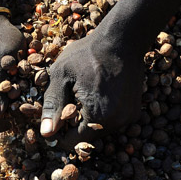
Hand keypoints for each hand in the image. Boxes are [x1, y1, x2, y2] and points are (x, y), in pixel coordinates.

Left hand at [40, 33, 142, 149]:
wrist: (122, 39)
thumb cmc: (88, 53)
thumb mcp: (61, 75)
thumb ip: (53, 105)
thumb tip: (46, 133)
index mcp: (98, 115)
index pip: (73, 142)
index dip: (59, 133)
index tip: (54, 117)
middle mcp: (117, 122)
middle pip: (87, 137)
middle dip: (73, 125)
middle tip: (67, 100)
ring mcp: (128, 117)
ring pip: (99, 130)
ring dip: (87, 119)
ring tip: (81, 95)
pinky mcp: (134, 111)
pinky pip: (112, 121)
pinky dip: (101, 113)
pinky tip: (95, 94)